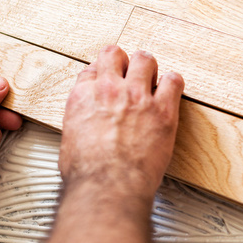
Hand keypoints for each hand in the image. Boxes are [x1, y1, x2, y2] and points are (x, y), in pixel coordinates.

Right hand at [58, 46, 183, 197]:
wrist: (107, 187)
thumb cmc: (87, 174)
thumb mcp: (69, 141)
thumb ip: (80, 122)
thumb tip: (86, 126)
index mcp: (83, 97)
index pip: (93, 69)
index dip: (103, 73)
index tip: (109, 80)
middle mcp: (109, 90)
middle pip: (116, 55)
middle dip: (123, 62)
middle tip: (130, 74)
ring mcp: (137, 96)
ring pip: (145, 60)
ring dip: (148, 69)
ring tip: (151, 80)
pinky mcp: (162, 110)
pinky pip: (173, 81)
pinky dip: (172, 84)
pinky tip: (170, 91)